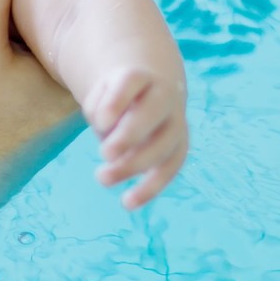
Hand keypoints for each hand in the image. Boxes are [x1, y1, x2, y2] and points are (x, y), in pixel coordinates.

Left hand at [85, 67, 188, 208]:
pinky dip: (150, 187)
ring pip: (164, 145)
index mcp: (140, 78)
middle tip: (104, 153)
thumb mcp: (101, 95)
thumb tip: (108, 132)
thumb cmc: (115, 96)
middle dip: (128, 136)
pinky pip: (170, 167)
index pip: (132, 82)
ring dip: (134, 166)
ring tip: (102, 178)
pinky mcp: (179, 145)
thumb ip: (100, 109)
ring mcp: (176, 121)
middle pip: (151, 114)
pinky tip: (128, 202)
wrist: (149, 90)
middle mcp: (164, 96)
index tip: (99, 121)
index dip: (117, 101)